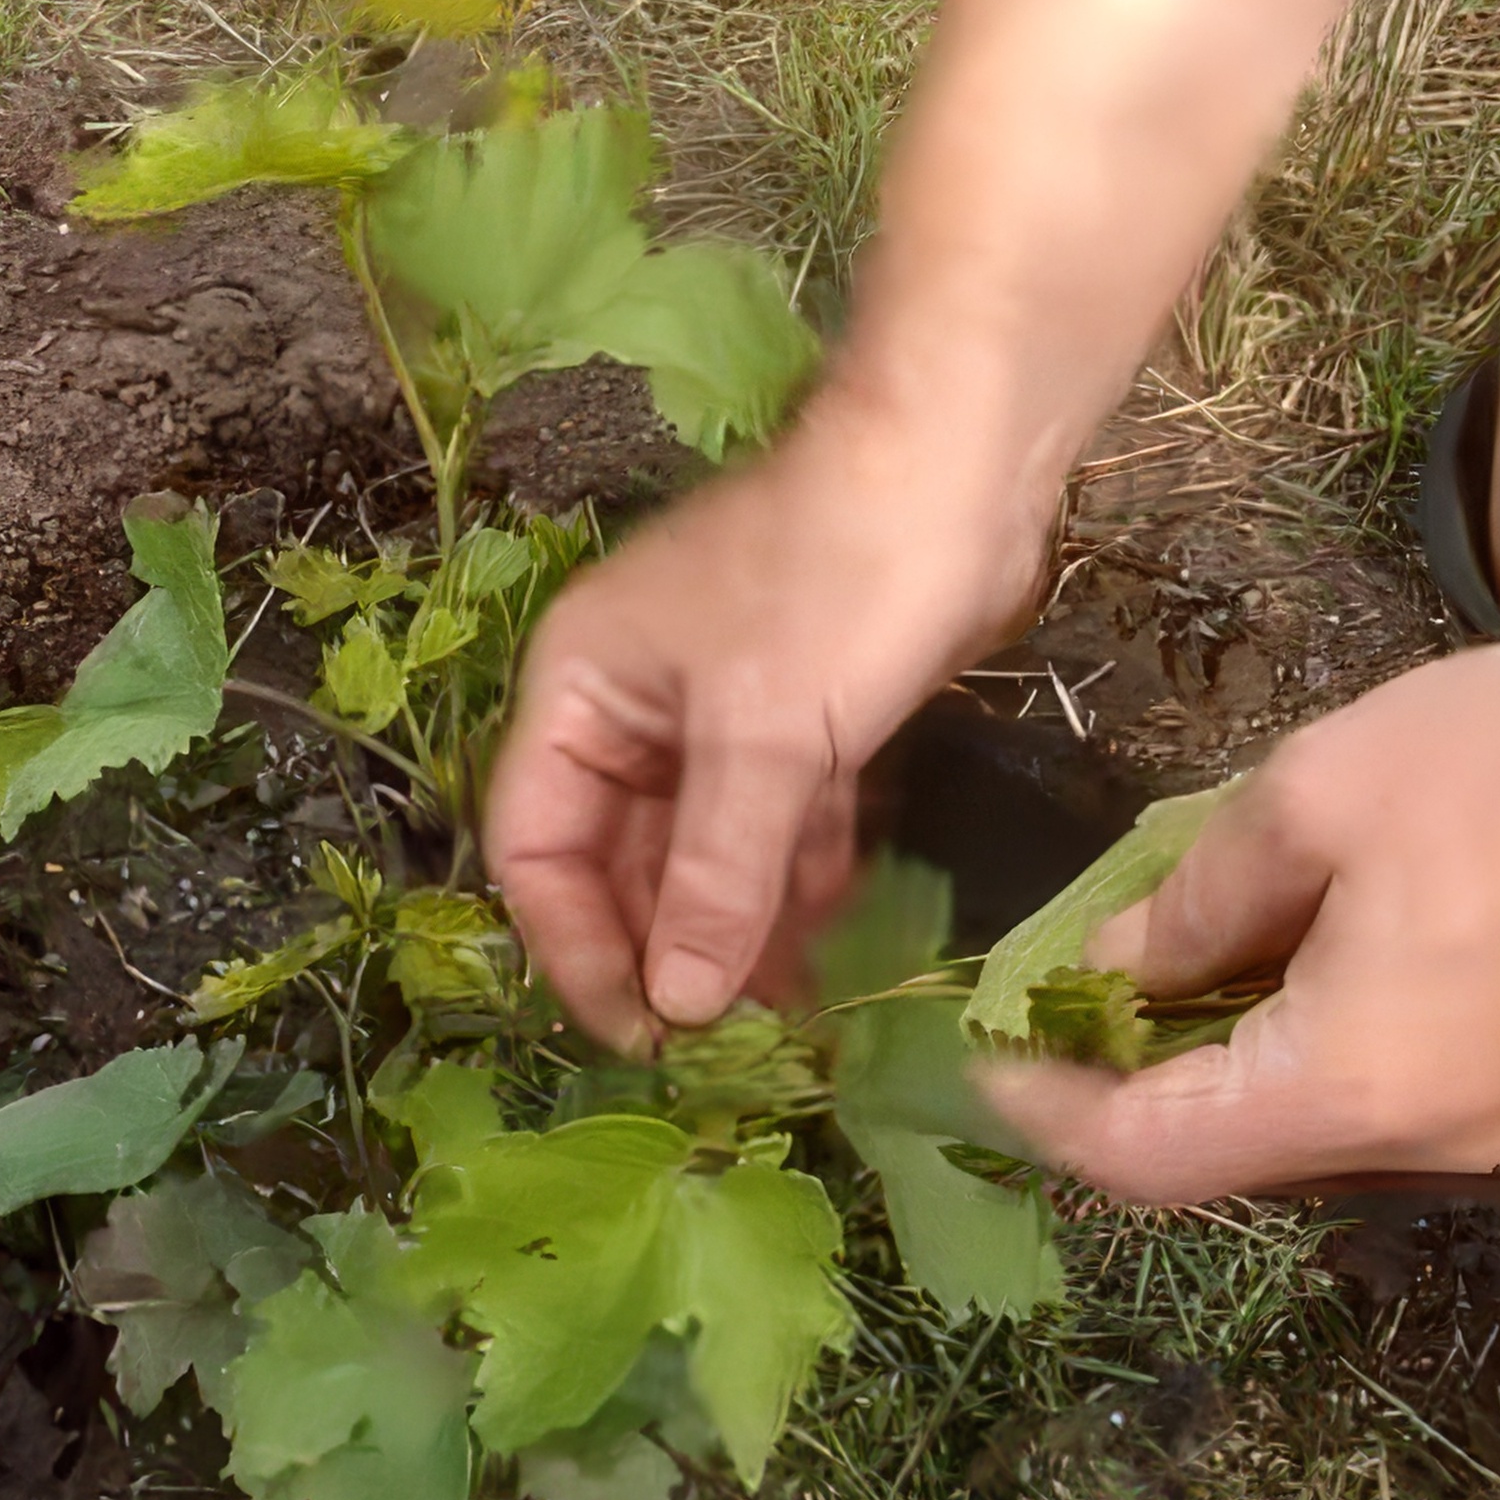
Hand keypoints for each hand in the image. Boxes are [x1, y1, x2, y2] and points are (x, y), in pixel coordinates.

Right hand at [491, 407, 1052, 1050]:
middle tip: (730, 1044)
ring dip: (738, 931)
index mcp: (579, 689)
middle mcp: (632, 706)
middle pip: (619, 861)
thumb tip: (678, 1004)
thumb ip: (716, 875)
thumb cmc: (838, 575)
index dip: (576, 947)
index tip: (645, 1031)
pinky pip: (775, 826)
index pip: (535, 846)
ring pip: (704, 852)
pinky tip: (832, 942)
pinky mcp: (802, 716)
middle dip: (670, 949)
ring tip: (790, 1017)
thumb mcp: (766, 736)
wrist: (963, 456)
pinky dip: (797, 883)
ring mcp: (718, 712)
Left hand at [983, 611, 1499, 1202]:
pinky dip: (1325, 1045)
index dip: (1046, 1110)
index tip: (984, 1046)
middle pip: (1230, 1156)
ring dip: (1234, 1059)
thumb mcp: (1331, 787)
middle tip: (1074, 984)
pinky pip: (1403, 1096)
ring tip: (1188, 949)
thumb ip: (1202, 892)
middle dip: (1135, 1078)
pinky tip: (1315, 945)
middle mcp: (1433, 1148)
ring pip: (1319, 1128)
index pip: (1146, 1158)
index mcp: (1356, 1087)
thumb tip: (1118, 962)